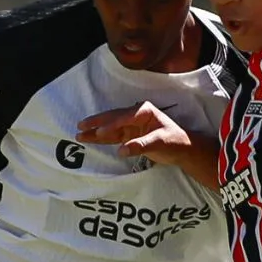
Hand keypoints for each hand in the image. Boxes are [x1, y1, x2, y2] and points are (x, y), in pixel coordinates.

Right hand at [76, 102, 194, 166]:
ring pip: (109, 127)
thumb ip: (141, 145)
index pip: (123, 117)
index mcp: (144, 111)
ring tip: (79, 133)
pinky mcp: (130, 135)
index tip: (100, 133)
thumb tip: (122, 150)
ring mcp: (131, 125)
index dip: (111, 125)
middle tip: (80, 126)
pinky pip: (112, 136)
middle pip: (112, 118)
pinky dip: (101, 138)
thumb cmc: (175, 141)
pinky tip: (90, 139)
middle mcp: (135, 115)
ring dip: (95, 131)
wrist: (182, 148)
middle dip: (96, 123)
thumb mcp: (160, 142)